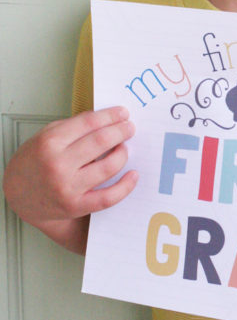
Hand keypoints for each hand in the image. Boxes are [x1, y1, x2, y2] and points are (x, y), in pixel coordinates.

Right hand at [3, 107, 137, 249]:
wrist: (19, 195)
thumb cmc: (34, 163)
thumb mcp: (45, 136)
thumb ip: (72, 127)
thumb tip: (104, 118)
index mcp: (50, 143)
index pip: (89, 123)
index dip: (110, 116)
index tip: (122, 113)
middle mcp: (58, 164)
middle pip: (101, 141)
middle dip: (121, 131)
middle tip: (129, 128)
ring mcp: (68, 187)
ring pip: (108, 167)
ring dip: (123, 153)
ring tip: (124, 147)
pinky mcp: (76, 206)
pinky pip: (108, 197)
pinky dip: (125, 186)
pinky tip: (132, 175)